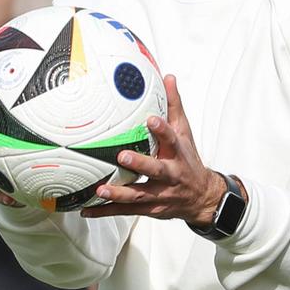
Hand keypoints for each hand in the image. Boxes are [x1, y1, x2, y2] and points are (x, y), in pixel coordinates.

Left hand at [84, 75, 227, 225]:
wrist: (201, 197)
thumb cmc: (188, 161)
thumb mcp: (185, 134)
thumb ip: (174, 106)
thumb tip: (168, 77)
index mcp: (178, 154)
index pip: (172, 139)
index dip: (162, 129)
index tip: (151, 119)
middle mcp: (171, 175)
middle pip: (157, 170)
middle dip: (140, 164)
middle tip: (122, 156)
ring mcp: (160, 194)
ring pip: (139, 195)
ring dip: (119, 193)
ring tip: (100, 190)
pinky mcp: (150, 208)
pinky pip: (126, 211)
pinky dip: (106, 211)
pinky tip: (87, 210)